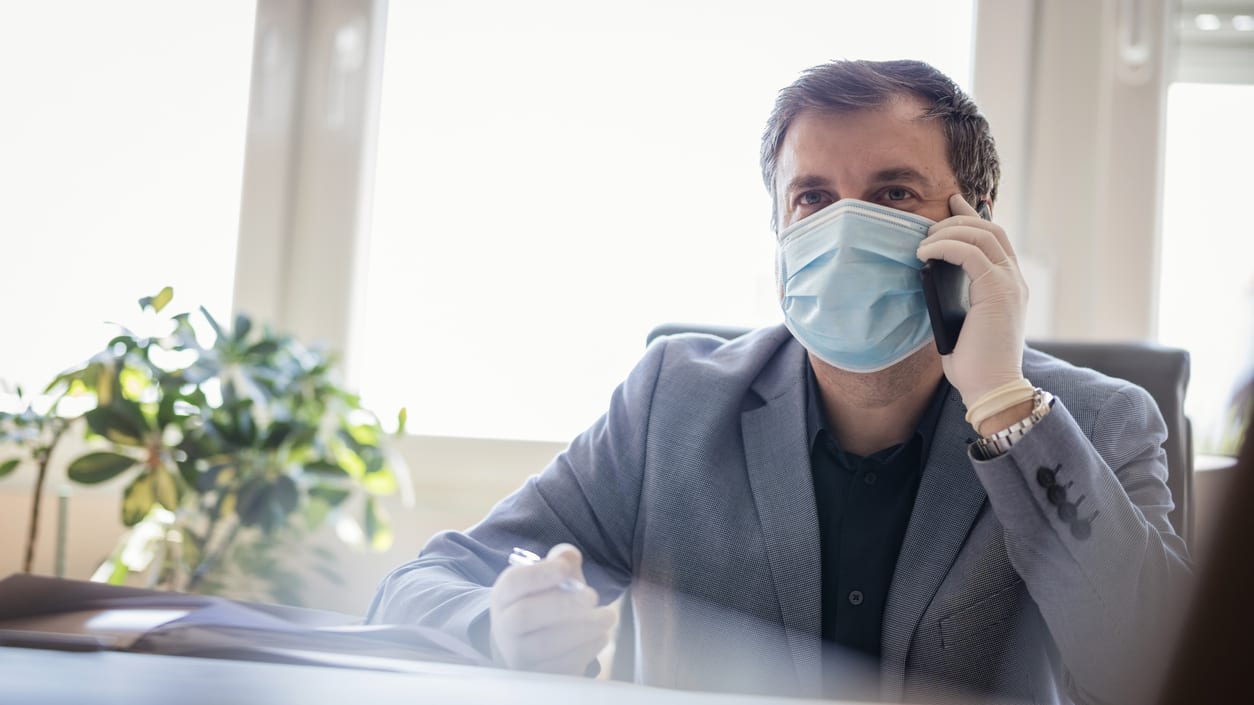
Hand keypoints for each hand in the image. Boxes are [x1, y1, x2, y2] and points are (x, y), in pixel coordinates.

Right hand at [489, 544, 615, 674]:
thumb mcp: (550, 578)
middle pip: (525, 615)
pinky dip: (586, 649)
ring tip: (607, 616)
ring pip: (544, 645)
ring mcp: (517, 656)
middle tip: (593, 596)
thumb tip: (568, 556)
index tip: (565, 568)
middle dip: (564, 604)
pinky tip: (600, 635)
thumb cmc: (545, 601)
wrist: (532, 642)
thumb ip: (561, 561)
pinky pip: (560, 666)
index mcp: (504, 595)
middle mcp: (504, 627)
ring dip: (583, 628)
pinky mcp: (538, 676)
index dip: (540, 574)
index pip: (513, 582)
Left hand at [916, 195, 1029, 413]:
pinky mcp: (997, 290)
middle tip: (930, 221)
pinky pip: (970, 253)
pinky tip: (924, 253)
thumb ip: (956, 297)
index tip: (953, 204)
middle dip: (959, 217)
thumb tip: (931, 276)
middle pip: (991, 230)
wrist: (991, 388)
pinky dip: (945, 247)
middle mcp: (1015, 280)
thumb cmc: (974, 364)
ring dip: (948, 232)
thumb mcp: (962, 322)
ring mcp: (1009, 283)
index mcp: (1010, 286)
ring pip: (982, 235)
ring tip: (923, 242)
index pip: (995, 239)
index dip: (974, 217)